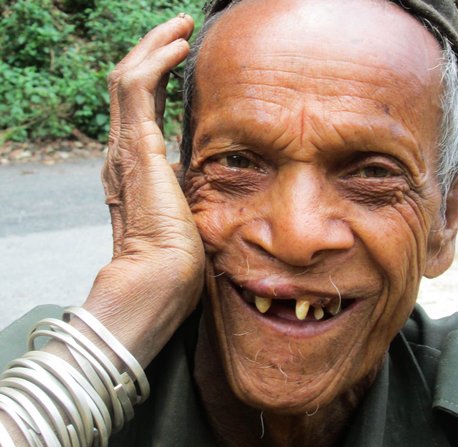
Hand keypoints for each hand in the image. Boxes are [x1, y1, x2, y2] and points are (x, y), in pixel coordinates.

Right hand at [84, 15, 204, 365]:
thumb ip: (188, 187)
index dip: (159, 78)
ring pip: (128, 78)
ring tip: (180, 26)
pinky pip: (137, 88)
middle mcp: (123, 154)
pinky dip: (155, 61)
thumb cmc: (179, 259)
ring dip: (153, 46)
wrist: (161, 282)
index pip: (142, 110)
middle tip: (179, 29)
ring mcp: (125, 150)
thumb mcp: (187, 212)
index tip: (183, 57)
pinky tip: (180, 45)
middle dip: (153, 51)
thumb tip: (207, 175)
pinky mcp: (136, 149)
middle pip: (130, 86)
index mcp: (136, 168)